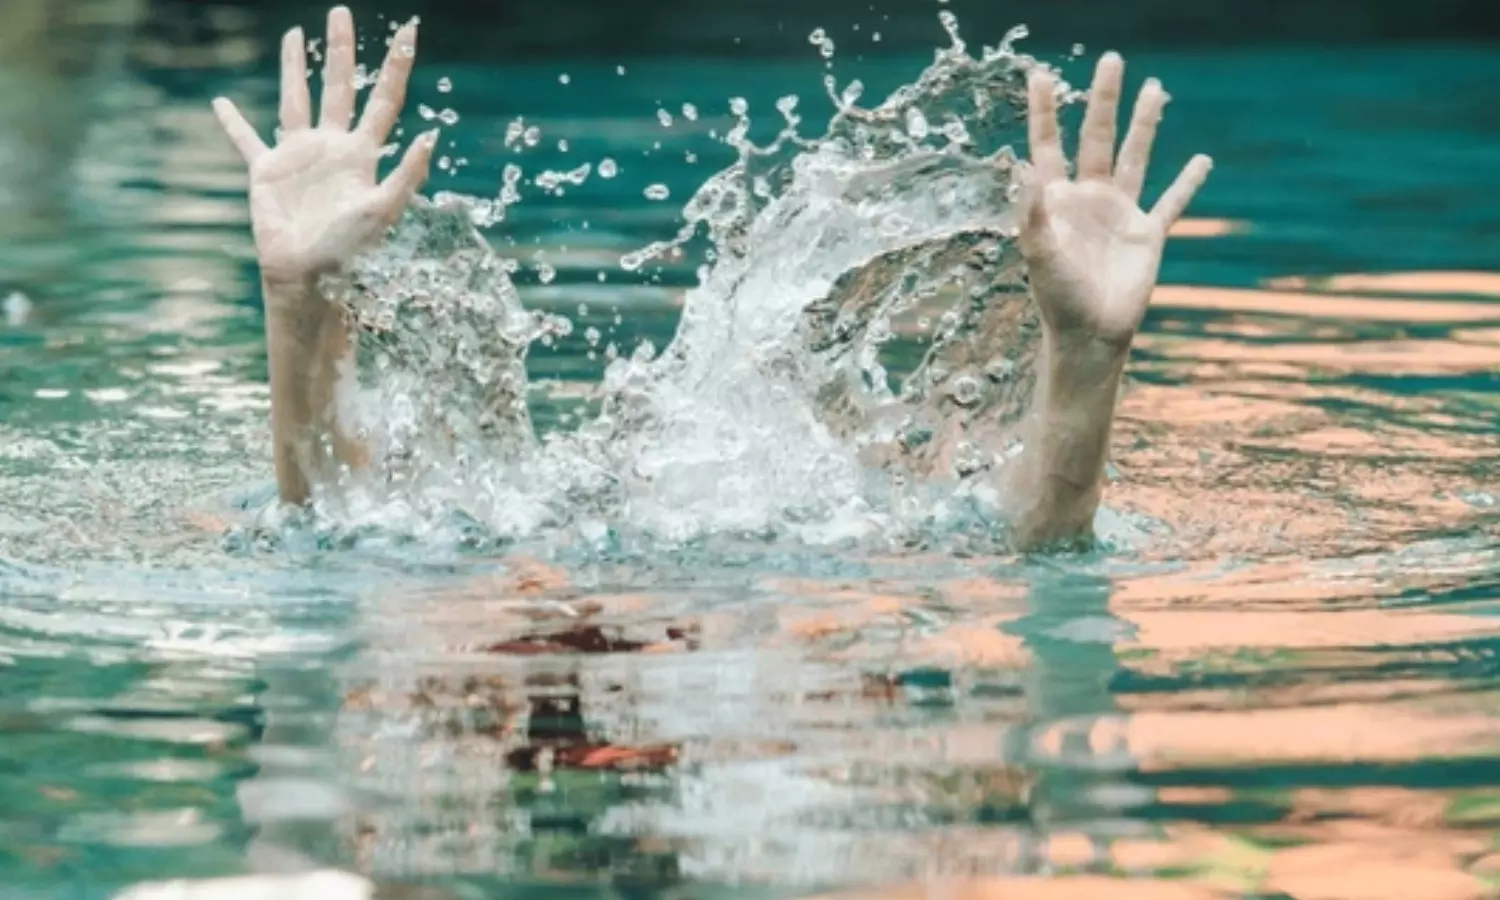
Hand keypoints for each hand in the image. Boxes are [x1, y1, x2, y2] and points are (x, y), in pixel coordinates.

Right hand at [212, 6, 436, 286]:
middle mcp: (333, 147)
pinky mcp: (267, 171)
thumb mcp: (384, 211)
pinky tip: (220, 103)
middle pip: (340, 86)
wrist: (309, 277)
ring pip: (297, 99)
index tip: (409, 31)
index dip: (397, 66)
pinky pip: (246, 141)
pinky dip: (233, 123)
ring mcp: (300, 156)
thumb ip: (407, 175)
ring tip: (295, 35)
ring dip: (295, 68)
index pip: (384, 99)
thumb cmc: (349, 252)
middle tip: (340, 13)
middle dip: (341, 51)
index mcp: (363, 153)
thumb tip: (430, 136)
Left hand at [1017, 53, 1211, 349]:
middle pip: (1097, 136)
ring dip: (1145, 124)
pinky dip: (1188, 183)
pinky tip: (1202, 161)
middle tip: (1112, 60)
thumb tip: (1024, 166)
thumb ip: (1033, 210)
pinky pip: (1172, 203)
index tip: (1040, 73)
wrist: (1090, 334)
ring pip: (1134, 156)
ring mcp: (1120, 213)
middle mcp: (1088, 198)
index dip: (1044, 110)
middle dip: (1103, 99)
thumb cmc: (1057, 297)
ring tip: (1155, 88)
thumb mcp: (1039, 253)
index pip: (1048, 144)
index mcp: (1056, 199)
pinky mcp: (1148, 234)